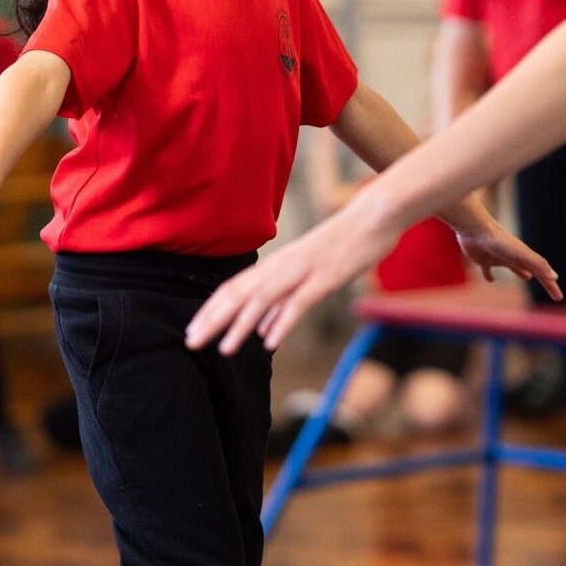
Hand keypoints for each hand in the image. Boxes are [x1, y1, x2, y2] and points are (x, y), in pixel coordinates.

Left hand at [185, 200, 401, 356]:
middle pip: (239, 293)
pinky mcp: (325, 277)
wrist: (373, 216)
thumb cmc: (342, 245)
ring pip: (263, 299)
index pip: (233, 288)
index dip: (211, 310)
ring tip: (224, 349)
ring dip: (241, 325)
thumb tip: (264, 331)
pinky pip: (299, 301)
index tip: (193, 331)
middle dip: (213, 319)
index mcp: (276, 264)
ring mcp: (303, 270)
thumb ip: (285, 302)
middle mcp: (282, 266)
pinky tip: (270, 343)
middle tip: (191, 341)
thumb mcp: (308, 275)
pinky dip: (282, 322)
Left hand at [449, 212, 562, 296]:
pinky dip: (489, 275)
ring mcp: (499, 258)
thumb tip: (554, 277)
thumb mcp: (521, 254)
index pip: (542, 274)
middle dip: (543, 280)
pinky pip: (488, 270)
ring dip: (521, 272)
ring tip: (527, 277)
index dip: (551, 286)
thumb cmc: (499, 241)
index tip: (559, 298)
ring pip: (514, 267)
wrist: (475, 229)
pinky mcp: (483, 259)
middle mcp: (514, 257)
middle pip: (533, 271)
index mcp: (525, 258)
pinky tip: (490, 280)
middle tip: (550, 290)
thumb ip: (537, 264)